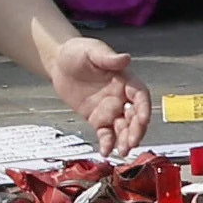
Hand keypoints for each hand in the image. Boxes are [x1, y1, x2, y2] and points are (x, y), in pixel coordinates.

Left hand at [47, 32, 146, 154]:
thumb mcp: (92, 51)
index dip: (143, 108)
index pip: (140, 96)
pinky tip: (106, 151)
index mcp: (125, 80)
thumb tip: (125, 58)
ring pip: (122, 128)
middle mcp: (121, 96)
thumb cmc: (78, 52)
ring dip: (125, 140)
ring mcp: (110, 109)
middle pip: (135, 116)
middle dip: (136, 130)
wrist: (58, 62)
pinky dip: (107, 143)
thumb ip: (108, 58)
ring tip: (123, 151)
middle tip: (132, 141)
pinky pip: (105, 134)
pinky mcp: (97, 118)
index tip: (142, 119)